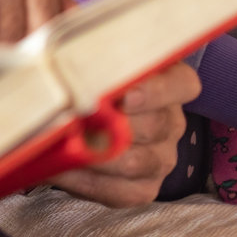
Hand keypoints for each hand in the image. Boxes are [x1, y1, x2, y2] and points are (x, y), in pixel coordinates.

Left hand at [47, 61, 199, 206]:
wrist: (60, 117)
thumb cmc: (73, 79)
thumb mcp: (74, 55)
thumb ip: (72, 46)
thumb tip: (53, 45)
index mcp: (166, 81)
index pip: (182, 84)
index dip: (157, 90)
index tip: (124, 94)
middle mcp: (170, 120)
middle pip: (156, 125)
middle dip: (114, 125)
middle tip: (77, 120)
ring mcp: (161, 157)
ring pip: (138, 161)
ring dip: (97, 154)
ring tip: (62, 143)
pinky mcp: (142, 188)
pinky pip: (122, 192)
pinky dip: (87, 181)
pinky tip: (63, 168)